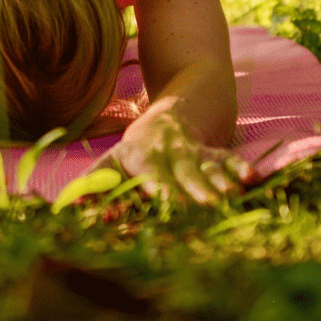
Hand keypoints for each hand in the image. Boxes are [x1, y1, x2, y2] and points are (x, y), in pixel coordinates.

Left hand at [88, 112, 257, 202]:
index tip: (171, 206)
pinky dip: (241, 168)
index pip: (152, 176)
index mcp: (142, 157)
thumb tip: (66, 206)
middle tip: (206, 207)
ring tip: (231, 195)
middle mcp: (170, 153)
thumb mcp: (110, 162)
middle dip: (195, 190)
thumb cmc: (135, 151)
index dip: (161, 190)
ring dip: (220, 180)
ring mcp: (195, 151)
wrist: (173, 113)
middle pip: (184, 173)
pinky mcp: (215, 151)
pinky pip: (229, 159)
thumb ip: (91, 184)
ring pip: (208, 166)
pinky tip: (254, 179)